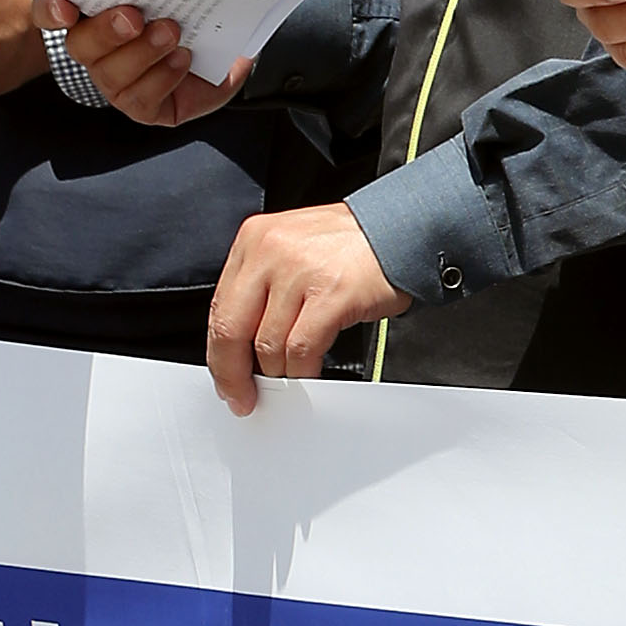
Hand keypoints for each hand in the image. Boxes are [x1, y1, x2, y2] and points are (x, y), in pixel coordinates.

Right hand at [39, 0, 248, 127]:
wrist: (228, 53)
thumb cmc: (196, 13)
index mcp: (94, 11)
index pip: (53, 9)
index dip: (52, 9)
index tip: (66, 7)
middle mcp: (97, 48)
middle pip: (80, 43)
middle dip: (106, 30)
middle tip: (133, 17)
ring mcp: (116, 79)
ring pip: (110, 73)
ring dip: (142, 52)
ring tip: (171, 33)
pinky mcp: (141, 105)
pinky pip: (140, 98)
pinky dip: (163, 76)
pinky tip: (183, 58)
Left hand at [206, 203, 410, 412]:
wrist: (405, 228)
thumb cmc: (353, 243)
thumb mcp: (292, 248)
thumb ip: (263, 286)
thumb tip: (244, 340)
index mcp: (254, 238)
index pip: (219, 308)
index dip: (219, 353)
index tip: (226, 378)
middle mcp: (271, 250)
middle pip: (231, 329)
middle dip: (234, 374)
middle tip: (242, 397)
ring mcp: (300, 271)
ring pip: (268, 345)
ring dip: (278, 373)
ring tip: (289, 379)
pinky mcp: (331, 294)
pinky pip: (302, 350)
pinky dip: (303, 371)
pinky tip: (308, 375)